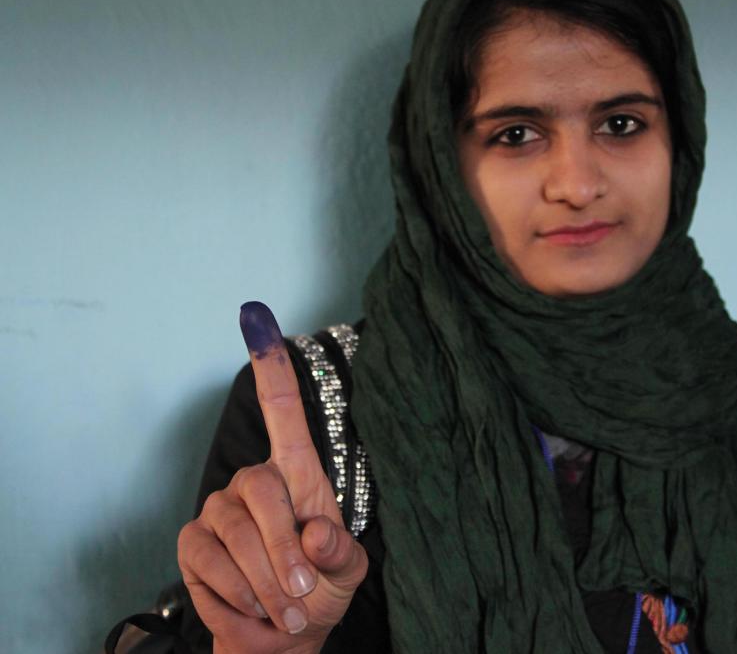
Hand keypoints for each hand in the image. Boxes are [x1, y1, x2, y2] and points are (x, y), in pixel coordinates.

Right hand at [178, 302, 367, 653]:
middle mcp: (254, 481)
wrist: (280, 638)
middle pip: (260, 489)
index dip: (269, 362)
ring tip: (285, 608)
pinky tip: (251, 607)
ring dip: (264, 582)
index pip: (281, 408)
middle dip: (282, 548)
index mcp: (298, 473)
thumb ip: (340, 553)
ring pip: (233, 533)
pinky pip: (207, 563)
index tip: (254, 312)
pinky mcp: (192, 543)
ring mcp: (218, 509)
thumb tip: (315, 534)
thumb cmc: (318, 592)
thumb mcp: (347, 573)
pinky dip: (236, 597)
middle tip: (302, 592)